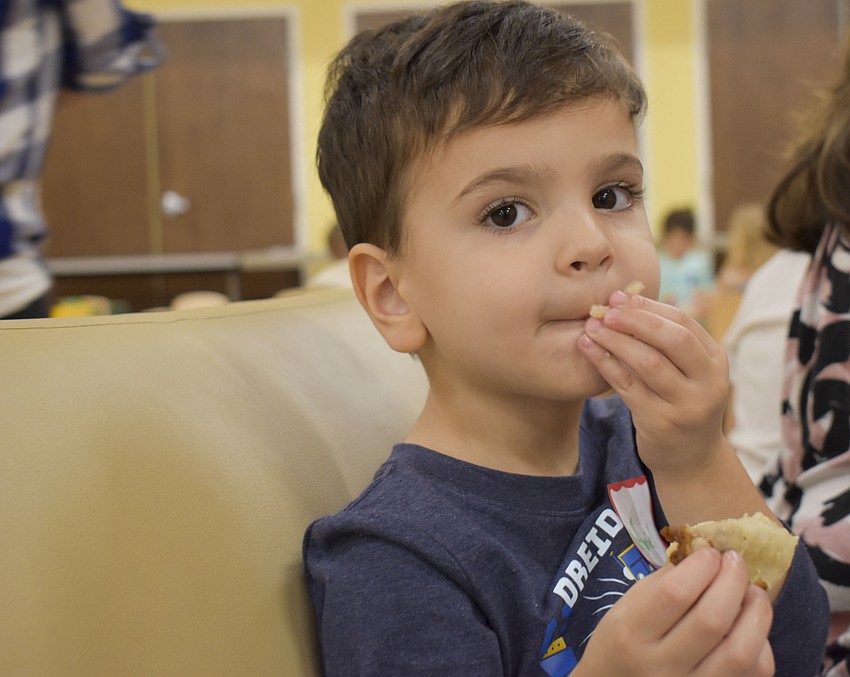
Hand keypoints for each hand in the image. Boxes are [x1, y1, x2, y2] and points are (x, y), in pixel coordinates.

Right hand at [575, 548, 773, 675]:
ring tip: (754, 592)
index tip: (710, 553)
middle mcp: (661, 667)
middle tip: (736, 562)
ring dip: (756, 613)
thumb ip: (664, 581)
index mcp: (631, 634)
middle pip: (711, 620)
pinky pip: (753, 673)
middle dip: (732, 581)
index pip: (674, 594)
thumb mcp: (627, 607)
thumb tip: (706, 555)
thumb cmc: (620, 643)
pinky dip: (761, 644)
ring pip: (740, 652)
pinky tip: (751, 627)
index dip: (700, 567)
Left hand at [578, 290, 728, 476]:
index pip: (683, 321)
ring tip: (591, 327)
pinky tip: (589, 349)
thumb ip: (665, 340)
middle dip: (635, 320)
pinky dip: (606, 363)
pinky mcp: (661, 422)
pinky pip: (628, 386)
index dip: (648, 307)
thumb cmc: (681, 403)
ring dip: (616, 340)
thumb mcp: (687, 371)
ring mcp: (686, 404)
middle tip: (605, 311)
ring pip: (648, 363)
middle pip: (672, 339)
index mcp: (716, 360)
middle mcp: (708, 381)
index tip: (618, 297)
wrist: (691, 459)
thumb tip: (623, 299)